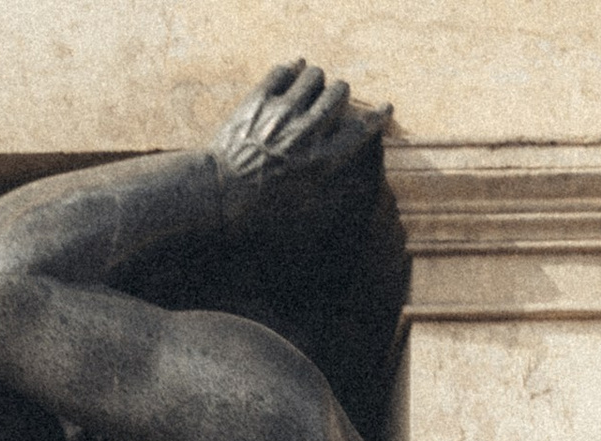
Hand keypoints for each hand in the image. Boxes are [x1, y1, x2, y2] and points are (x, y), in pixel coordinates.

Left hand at [211, 58, 387, 208]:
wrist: (215, 195)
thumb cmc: (256, 211)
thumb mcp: (298, 212)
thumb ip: (330, 195)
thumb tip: (356, 189)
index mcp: (319, 161)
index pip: (359, 130)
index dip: (376, 117)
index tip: (385, 109)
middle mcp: (305, 132)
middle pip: (339, 92)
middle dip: (339, 94)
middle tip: (331, 101)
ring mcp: (281, 113)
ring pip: (314, 75)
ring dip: (316, 80)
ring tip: (309, 88)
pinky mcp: (258, 101)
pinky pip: (283, 70)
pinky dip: (291, 69)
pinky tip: (291, 75)